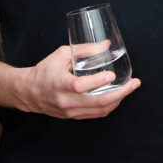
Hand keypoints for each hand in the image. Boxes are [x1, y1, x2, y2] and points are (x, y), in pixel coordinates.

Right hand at [17, 45, 139, 119]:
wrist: (29, 92)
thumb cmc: (45, 70)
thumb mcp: (61, 54)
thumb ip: (84, 50)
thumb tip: (106, 45)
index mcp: (59, 83)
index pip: (80, 86)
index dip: (98, 82)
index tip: (112, 74)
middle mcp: (65, 101)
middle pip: (97, 102)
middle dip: (120, 93)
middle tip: (134, 83)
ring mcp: (70, 111)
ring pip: (99, 110)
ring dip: (118, 100)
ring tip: (130, 88)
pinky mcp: (73, 116)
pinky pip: (96, 114)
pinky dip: (110, 106)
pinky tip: (118, 96)